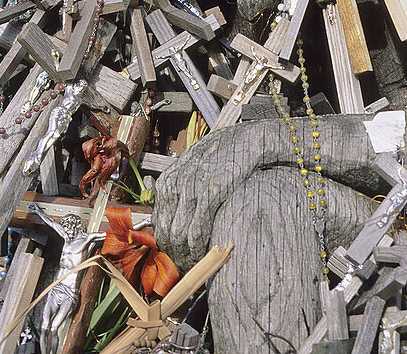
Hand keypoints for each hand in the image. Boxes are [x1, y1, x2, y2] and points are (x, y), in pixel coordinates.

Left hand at [153, 121, 277, 267]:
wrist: (248, 141)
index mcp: (168, 181)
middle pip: (166, 232)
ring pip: (179, 235)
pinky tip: (204, 253)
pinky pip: (197, 230)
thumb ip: (181, 193)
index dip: (167, 245)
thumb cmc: (222, 157)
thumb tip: (172, 224)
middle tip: (187, 266)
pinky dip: (198, 247)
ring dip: (186, 255)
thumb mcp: (194, 170)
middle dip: (175, 254)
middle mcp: (174, 185)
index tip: (177, 258)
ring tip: (196, 264)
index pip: (158, 223)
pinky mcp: (210, 193)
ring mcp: (191, 190)